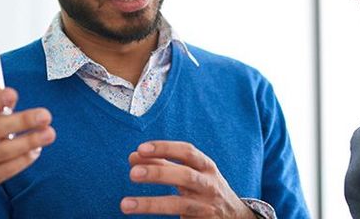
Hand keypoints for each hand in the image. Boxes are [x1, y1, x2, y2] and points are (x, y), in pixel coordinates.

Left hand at [120, 141, 255, 217]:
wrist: (234, 216)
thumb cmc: (205, 188)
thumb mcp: (191, 172)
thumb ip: (164, 163)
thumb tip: (134, 156)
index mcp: (207, 167)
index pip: (187, 152)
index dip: (165, 148)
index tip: (141, 148)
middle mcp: (209, 185)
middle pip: (185, 176)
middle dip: (159, 173)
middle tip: (132, 173)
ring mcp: (205, 207)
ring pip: (179, 205)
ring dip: (151, 203)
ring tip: (125, 204)